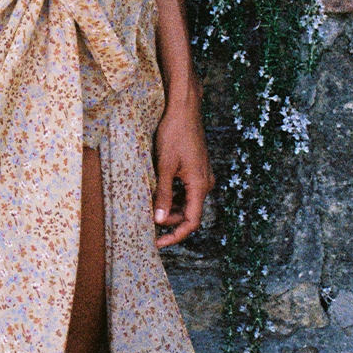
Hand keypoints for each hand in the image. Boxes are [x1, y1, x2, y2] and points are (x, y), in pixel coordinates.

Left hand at [152, 87, 211, 248]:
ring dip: (170, 207)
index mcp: (200, 185)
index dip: (175, 236)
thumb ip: (163, 195)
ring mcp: (202, 176)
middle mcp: (205, 183)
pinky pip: (187, 190)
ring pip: (187, 202)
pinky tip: (158, 190)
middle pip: (189, 213)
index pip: (191, 222)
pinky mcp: (197, 169)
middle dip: (169, 220)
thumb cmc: (174, 134)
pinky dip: (173, 195)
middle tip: (147, 217)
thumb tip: (158, 220)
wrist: (184, 109)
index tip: (158, 243)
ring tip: (150, 203)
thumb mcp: (164, 166)